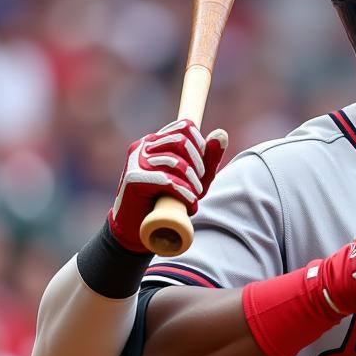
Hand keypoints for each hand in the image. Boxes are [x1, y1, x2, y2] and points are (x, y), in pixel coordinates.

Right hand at [108, 119, 227, 252]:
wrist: (139, 228)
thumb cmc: (169, 202)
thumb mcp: (195, 179)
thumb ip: (209, 158)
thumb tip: (221, 133)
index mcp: (156, 141)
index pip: (185, 127)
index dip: (200, 145)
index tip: (201, 168)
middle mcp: (143, 146)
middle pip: (181, 140)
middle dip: (198, 164)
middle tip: (199, 186)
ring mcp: (136, 161)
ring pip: (175, 162)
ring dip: (192, 183)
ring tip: (193, 198)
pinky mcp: (134, 178)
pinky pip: (166, 180)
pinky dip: (183, 193)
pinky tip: (189, 205)